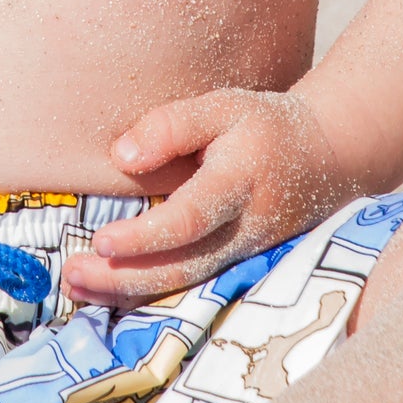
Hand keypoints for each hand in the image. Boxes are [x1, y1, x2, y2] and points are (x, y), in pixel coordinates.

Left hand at [62, 89, 349, 307]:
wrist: (328, 157)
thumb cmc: (265, 127)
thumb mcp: (223, 107)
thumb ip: (172, 127)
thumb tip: (121, 157)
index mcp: (240, 183)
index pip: (190, 218)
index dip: (146, 236)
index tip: (102, 241)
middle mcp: (245, 230)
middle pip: (183, 265)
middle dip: (125, 277)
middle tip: (73, 274)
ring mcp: (245, 255)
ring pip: (185, 284)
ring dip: (128, 292)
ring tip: (76, 286)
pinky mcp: (239, 266)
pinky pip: (191, 286)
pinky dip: (148, 295)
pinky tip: (109, 293)